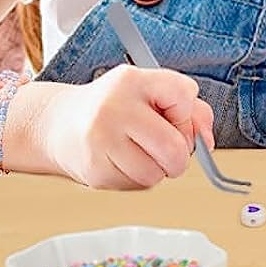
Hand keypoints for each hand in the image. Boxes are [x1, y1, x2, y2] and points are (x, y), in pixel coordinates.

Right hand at [41, 66, 214, 189]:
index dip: (187, 114)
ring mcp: (101, 140)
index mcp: (133, 80)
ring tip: (138, 153)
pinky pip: (137, 186)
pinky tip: (122, 162)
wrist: (59, 125)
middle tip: (164, 148)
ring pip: (157, 173)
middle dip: (179, 155)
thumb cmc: (113, 108)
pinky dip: (137, 179)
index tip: (174, 117)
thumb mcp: (149, 93)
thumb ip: (189, 108)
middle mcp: (114, 107)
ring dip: (157, 169)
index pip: (184, 95)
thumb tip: (207, 140)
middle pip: (174, 147)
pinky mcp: (94, 169)